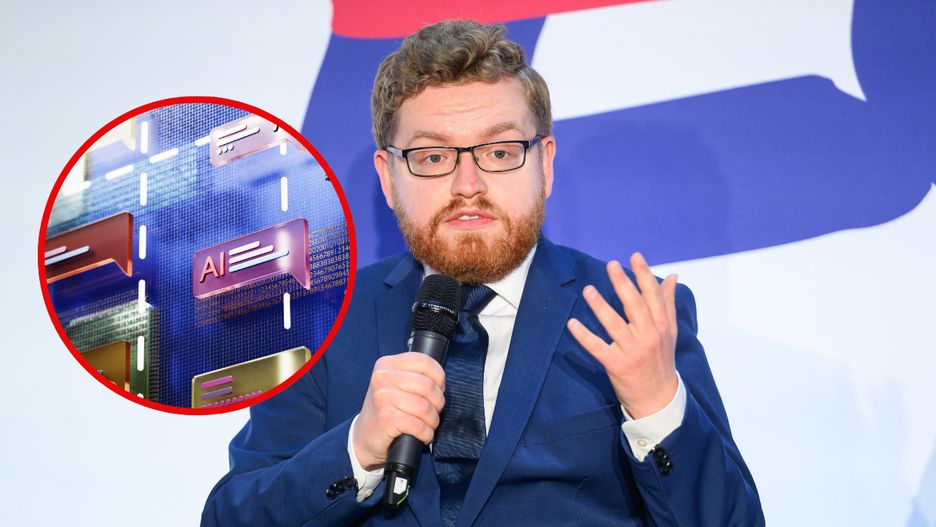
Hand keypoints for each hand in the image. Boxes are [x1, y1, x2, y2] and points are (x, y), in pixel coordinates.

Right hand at [352, 352, 445, 469]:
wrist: (365, 435)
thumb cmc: (386, 408)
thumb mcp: (395, 384)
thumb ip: (414, 375)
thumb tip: (440, 381)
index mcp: (387, 364)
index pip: (424, 361)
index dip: (439, 376)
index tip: (439, 388)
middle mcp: (382, 378)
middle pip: (427, 385)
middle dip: (438, 402)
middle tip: (435, 411)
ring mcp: (382, 398)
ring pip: (424, 407)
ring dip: (433, 420)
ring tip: (429, 425)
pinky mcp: (386, 418)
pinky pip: (418, 426)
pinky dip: (426, 433)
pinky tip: (424, 435)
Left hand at [567, 252, 678, 419]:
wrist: (659, 398)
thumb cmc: (661, 360)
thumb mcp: (669, 332)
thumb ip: (667, 303)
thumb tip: (672, 277)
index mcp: (661, 326)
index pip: (653, 296)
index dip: (644, 275)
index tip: (635, 256)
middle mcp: (649, 336)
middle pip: (634, 306)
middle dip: (623, 284)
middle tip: (610, 265)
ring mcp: (633, 351)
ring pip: (614, 324)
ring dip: (600, 306)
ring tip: (588, 290)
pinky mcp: (617, 365)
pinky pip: (598, 348)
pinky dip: (584, 336)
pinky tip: (572, 323)